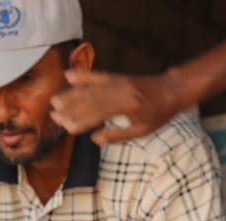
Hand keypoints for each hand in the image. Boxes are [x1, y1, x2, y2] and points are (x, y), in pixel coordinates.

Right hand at [50, 70, 185, 145]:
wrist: (172, 90)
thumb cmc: (158, 113)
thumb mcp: (142, 130)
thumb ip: (118, 135)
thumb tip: (94, 139)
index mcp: (128, 105)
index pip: (99, 114)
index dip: (82, 121)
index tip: (67, 128)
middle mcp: (120, 90)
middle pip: (91, 100)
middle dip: (71, 108)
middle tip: (54, 116)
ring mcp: (117, 82)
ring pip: (90, 88)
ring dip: (71, 94)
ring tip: (55, 101)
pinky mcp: (116, 77)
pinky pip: (97, 76)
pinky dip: (82, 76)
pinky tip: (68, 76)